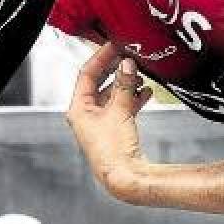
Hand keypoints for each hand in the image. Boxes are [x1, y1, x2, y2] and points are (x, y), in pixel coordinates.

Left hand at [65, 43, 152, 200]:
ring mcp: (98, 123)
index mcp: (78, 108)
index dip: (101, 57)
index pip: (87, 74)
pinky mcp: (112, 131)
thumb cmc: (113, 151)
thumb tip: (127, 64)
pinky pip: (120, 107)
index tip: (114, 45)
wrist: (124, 179)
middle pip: (99, 83)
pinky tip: (146, 93)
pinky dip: (132, 98)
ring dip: (126, 84)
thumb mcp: (119, 111)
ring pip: (111, 95)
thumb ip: (124, 85)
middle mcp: (85, 115)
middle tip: (129, 55)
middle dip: (115, 70)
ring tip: (141, 75)